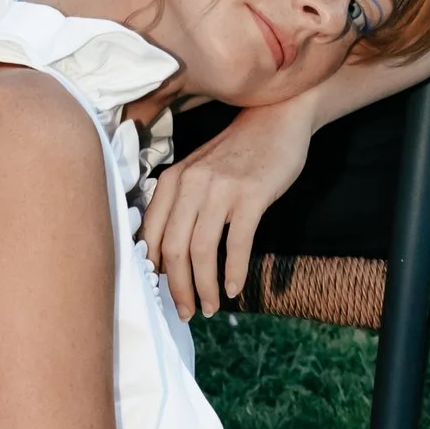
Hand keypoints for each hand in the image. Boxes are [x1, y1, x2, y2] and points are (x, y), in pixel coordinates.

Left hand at [144, 101, 316, 318]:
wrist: (277, 117)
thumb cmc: (238, 152)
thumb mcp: (198, 171)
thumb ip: (181, 204)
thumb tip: (169, 257)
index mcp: (172, 181)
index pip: (151, 236)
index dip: (155, 272)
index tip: (162, 294)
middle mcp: (191, 184)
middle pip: (173, 249)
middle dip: (178, 289)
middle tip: (186, 312)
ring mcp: (221, 189)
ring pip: (202, 251)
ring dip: (204, 287)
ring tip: (211, 306)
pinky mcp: (252, 195)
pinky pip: (237, 243)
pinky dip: (234, 271)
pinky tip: (235, 288)